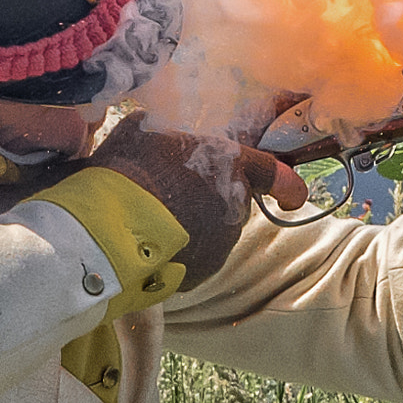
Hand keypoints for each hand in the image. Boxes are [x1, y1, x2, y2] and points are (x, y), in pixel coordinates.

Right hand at [86, 114, 309, 286]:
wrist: (108, 228)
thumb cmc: (128, 170)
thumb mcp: (145, 130)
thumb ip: (165, 132)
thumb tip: (156, 130)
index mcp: (230, 165)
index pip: (274, 174)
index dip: (288, 184)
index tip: (294, 196)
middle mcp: (235, 206)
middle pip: (233, 202)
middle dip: (210, 199)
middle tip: (172, 193)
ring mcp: (220, 244)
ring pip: (214, 232)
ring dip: (192, 225)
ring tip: (152, 219)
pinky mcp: (202, 272)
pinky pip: (196, 258)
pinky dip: (180, 251)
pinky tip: (149, 243)